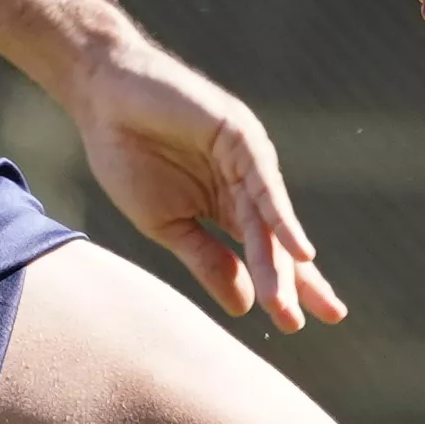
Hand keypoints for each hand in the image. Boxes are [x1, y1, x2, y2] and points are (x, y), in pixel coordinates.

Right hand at [58, 27, 336, 327]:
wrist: (103, 98)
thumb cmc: (127, 154)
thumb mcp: (166, 223)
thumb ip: (205, 259)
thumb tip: (243, 306)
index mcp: (225, 206)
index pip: (261, 253)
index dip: (280, 287)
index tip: (295, 325)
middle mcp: (244, 185)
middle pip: (276, 241)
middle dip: (296, 282)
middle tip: (321, 320)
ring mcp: (246, 160)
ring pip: (267, 221)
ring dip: (280, 264)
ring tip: (288, 305)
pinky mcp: (240, 135)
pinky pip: (264, 184)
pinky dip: (281, 219)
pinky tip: (299, 251)